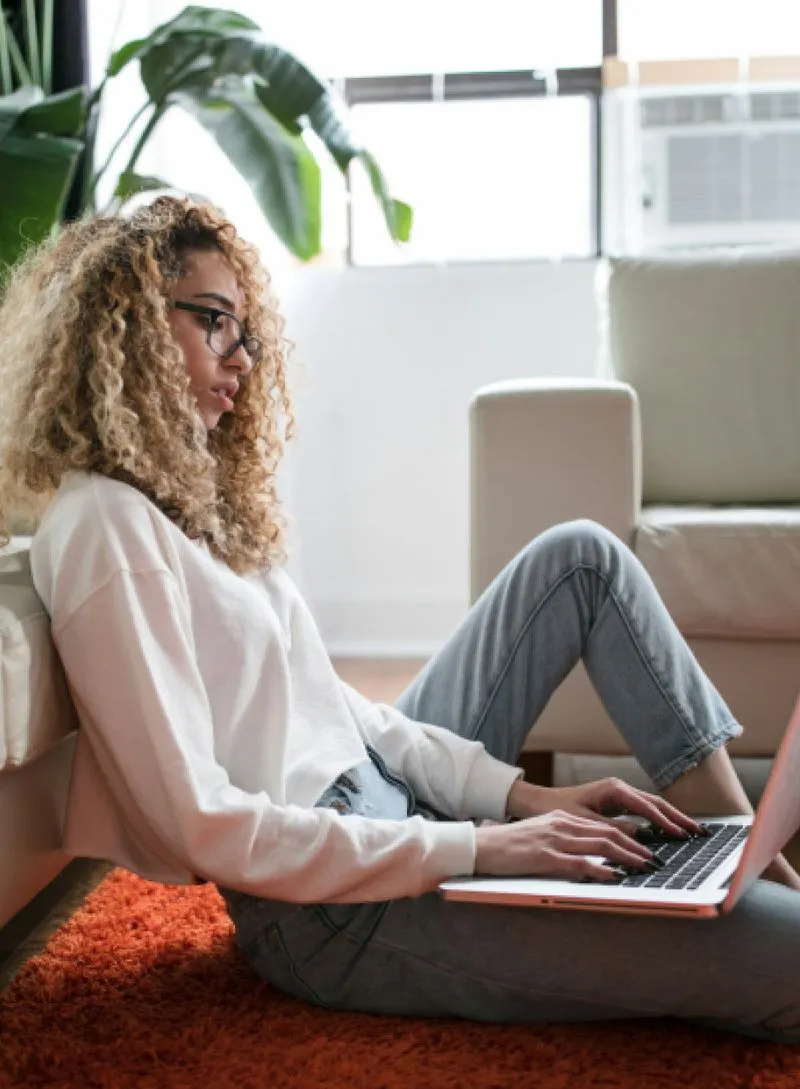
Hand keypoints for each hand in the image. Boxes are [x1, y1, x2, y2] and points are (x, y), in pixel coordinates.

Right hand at [474, 809, 662, 882]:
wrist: (482, 845)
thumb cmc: (510, 845)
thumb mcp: (541, 835)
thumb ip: (566, 840)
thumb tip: (591, 854)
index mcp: (562, 819)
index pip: (603, 826)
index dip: (628, 837)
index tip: (646, 849)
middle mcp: (562, 825)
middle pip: (608, 833)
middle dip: (636, 847)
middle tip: (655, 860)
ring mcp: (554, 840)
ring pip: (600, 845)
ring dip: (626, 857)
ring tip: (644, 867)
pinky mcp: (545, 857)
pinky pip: (579, 863)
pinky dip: (600, 870)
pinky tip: (614, 877)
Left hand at [505, 776, 702, 838]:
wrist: (542, 802)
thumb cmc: (560, 810)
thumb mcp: (586, 823)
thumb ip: (614, 829)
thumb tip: (642, 838)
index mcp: (614, 789)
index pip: (648, 807)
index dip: (666, 822)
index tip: (682, 835)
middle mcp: (620, 788)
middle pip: (656, 803)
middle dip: (678, 817)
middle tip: (699, 832)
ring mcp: (620, 794)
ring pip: (652, 806)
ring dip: (672, 819)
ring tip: (692, 832)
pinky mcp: (618, 803)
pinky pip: (644, 811)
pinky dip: (659, 820)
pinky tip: (670, 832)